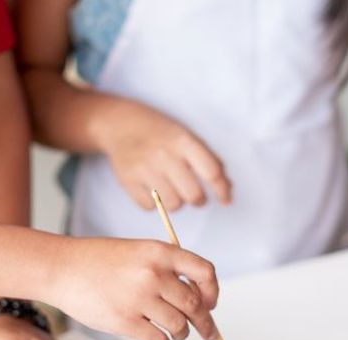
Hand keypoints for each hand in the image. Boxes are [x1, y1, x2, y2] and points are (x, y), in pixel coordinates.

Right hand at [50, 237, 218, 339]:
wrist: (62, 268)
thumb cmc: (98, 261)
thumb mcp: (138, 250)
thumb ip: (166, 268)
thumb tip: (196, 298)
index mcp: (160, 252)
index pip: (204, 272)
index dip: (212, 292)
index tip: (210, 303)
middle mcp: (153, 274)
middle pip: (195, 305)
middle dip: (205, 323)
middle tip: (208, 333)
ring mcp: (139, 298)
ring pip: (179, 326)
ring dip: (181, 333)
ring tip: (176, 332)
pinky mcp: (125, 321)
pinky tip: (157, 337)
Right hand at [100, 101, 231, 210]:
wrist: (120, 124)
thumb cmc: (160, 132)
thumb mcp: (186, 136)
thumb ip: (208, 160)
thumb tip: (227, 188)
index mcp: (182, 141)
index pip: (211, 172)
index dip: (222, 190)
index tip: (226, 199)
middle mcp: (163, 154)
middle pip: (193, 194)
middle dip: (198, 199)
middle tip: (196, 196)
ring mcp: (144, 168)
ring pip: (173, 205)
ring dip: (177, 202)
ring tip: (173, 190)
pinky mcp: (128, 180)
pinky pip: (150, 208)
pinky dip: (155, 204)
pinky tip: (154, 190)